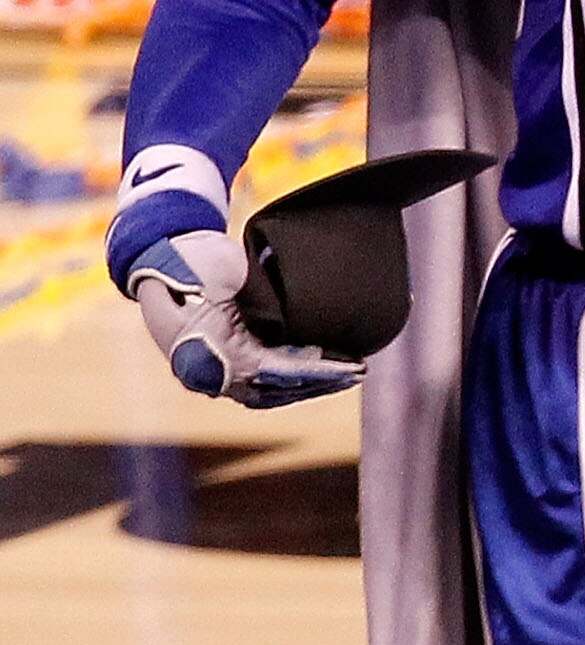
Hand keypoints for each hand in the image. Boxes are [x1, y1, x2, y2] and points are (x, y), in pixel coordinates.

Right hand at [121, 230, 363, 409]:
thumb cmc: (190, 261)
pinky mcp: (228, 359)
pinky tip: (325, 370)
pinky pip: (265, 379)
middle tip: (358, 373)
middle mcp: (211, 370)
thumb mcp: (216, 272)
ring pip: (272, 389)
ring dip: (312, 384)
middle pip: (275, 388)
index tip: (344, 369)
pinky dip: (296, 377)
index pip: (270, 372)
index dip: (310, 373)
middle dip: (319, 382)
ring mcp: (218, 368)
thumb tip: (277, 333)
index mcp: (206, 353)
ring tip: (350, 374)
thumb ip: (245, 300)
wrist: (165, 255)